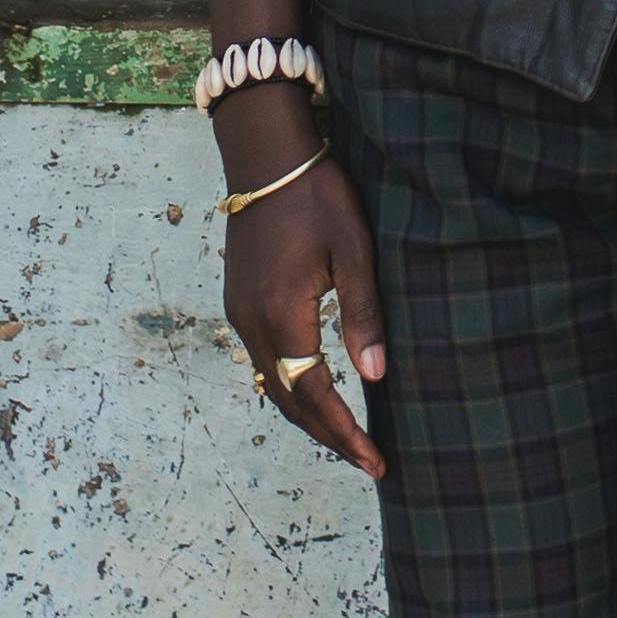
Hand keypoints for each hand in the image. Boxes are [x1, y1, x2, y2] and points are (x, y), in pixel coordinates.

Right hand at [225, 120, 386, 477]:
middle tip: (369, 461)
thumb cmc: (318, 195)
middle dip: (328, 436)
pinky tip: (318, 392)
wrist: (266, 156)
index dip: (345, 433)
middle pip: (288, 401)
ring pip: (273, 385)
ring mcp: (240, 313)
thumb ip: (363, 314)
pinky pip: (266, 362)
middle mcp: (252, 323)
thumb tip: (376, 375)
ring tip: (347, 438)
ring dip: (308, 416)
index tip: (376, 460)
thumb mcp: (354, 250)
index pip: (314, 394)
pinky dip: (292, 388)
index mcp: (282, 314)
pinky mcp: (240, 301)